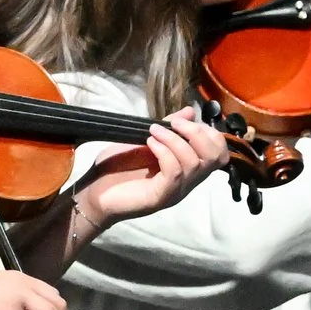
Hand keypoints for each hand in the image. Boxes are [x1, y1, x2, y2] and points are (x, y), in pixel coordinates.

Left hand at [71, 107, 229, 235]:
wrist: (91, 193)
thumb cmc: (116, 168)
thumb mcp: (145, 140)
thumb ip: (168, 128)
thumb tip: (190, 112)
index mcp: (187, 168)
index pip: (219, 152)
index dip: (208, 132)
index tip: (182, 120)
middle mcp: (187, 182)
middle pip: (215, 158)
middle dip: (198, 133)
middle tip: (173, 123)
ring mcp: (175, 191)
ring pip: (194, 163)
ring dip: (175, 140)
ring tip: (154, 132)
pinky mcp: (160, 197)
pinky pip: (175, 172)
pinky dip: (165, 152)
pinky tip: (150, 144)